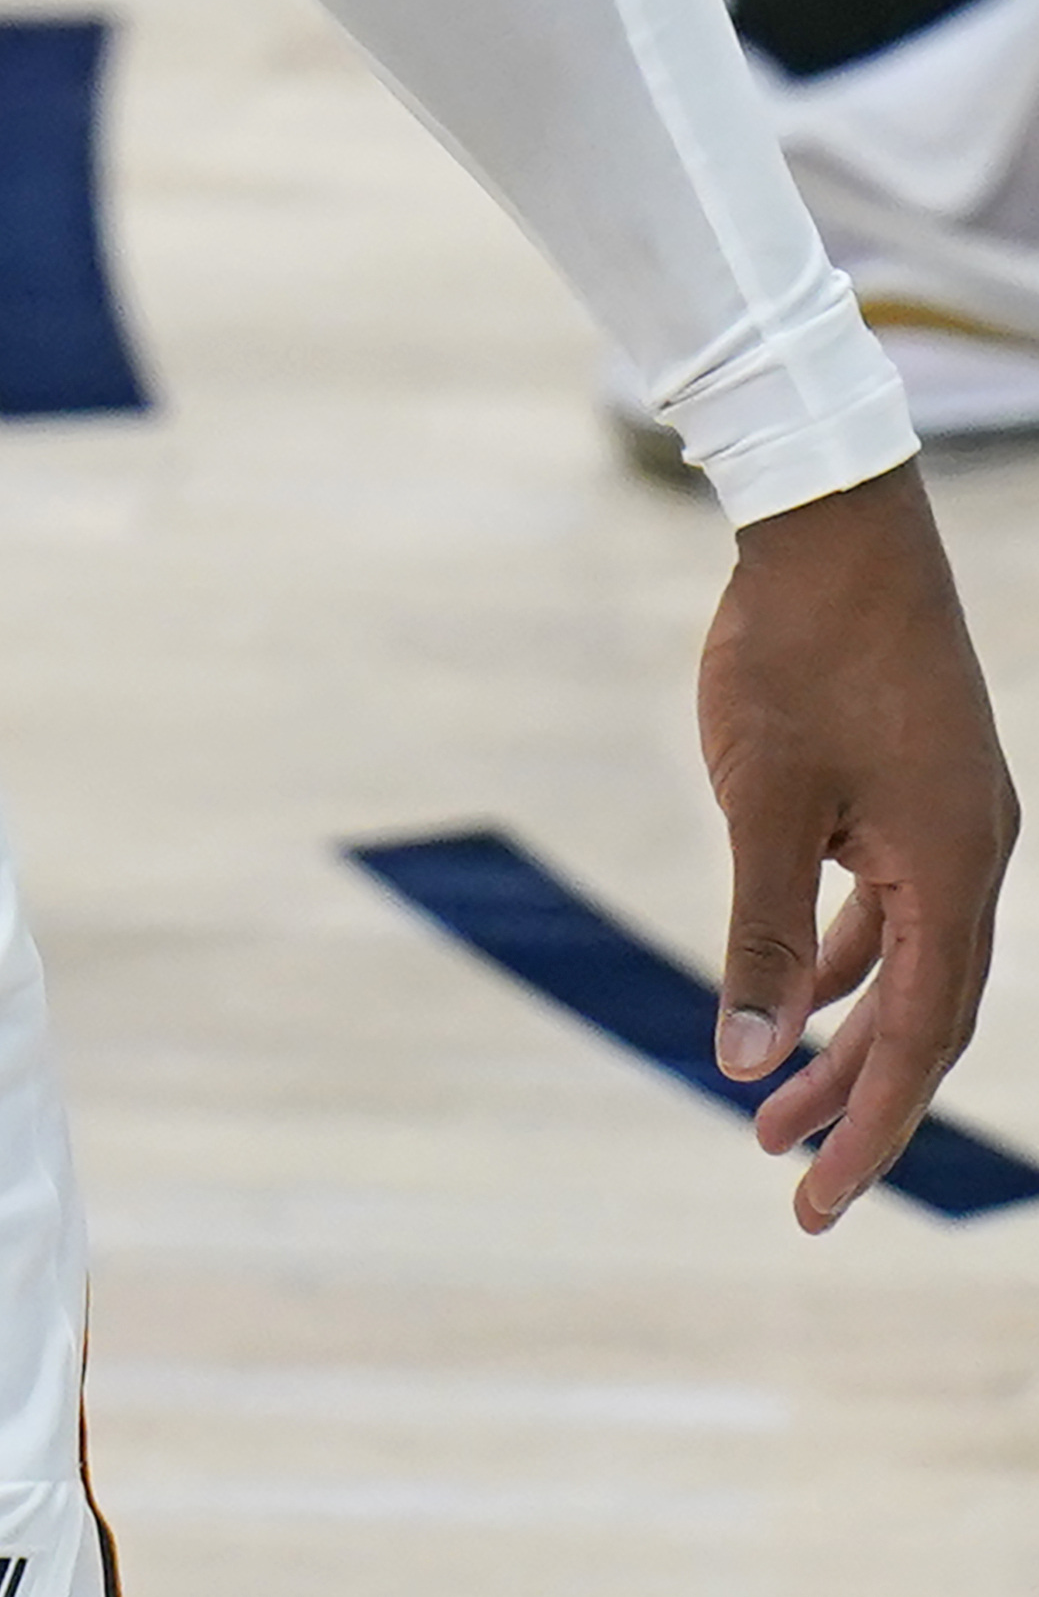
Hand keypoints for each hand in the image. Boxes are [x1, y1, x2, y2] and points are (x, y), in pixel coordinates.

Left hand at [700, 458, 1015, 1227]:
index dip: (868, 1130)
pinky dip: (845, 955)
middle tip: (783, 1177)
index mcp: (951, 871)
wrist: (832, 516)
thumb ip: (760, 933)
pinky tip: (793, 992)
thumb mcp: (763, 801)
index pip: (917, 1040)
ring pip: (904, 961)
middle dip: (857, 1101)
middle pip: (922, 1015)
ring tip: (769, 1102)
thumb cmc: (795, 651)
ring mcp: (952, 817)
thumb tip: (748, 1060)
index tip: (813, 1205)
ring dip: (842, 1031)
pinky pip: (891, 904)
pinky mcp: (921, 785)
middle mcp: (973, 855)